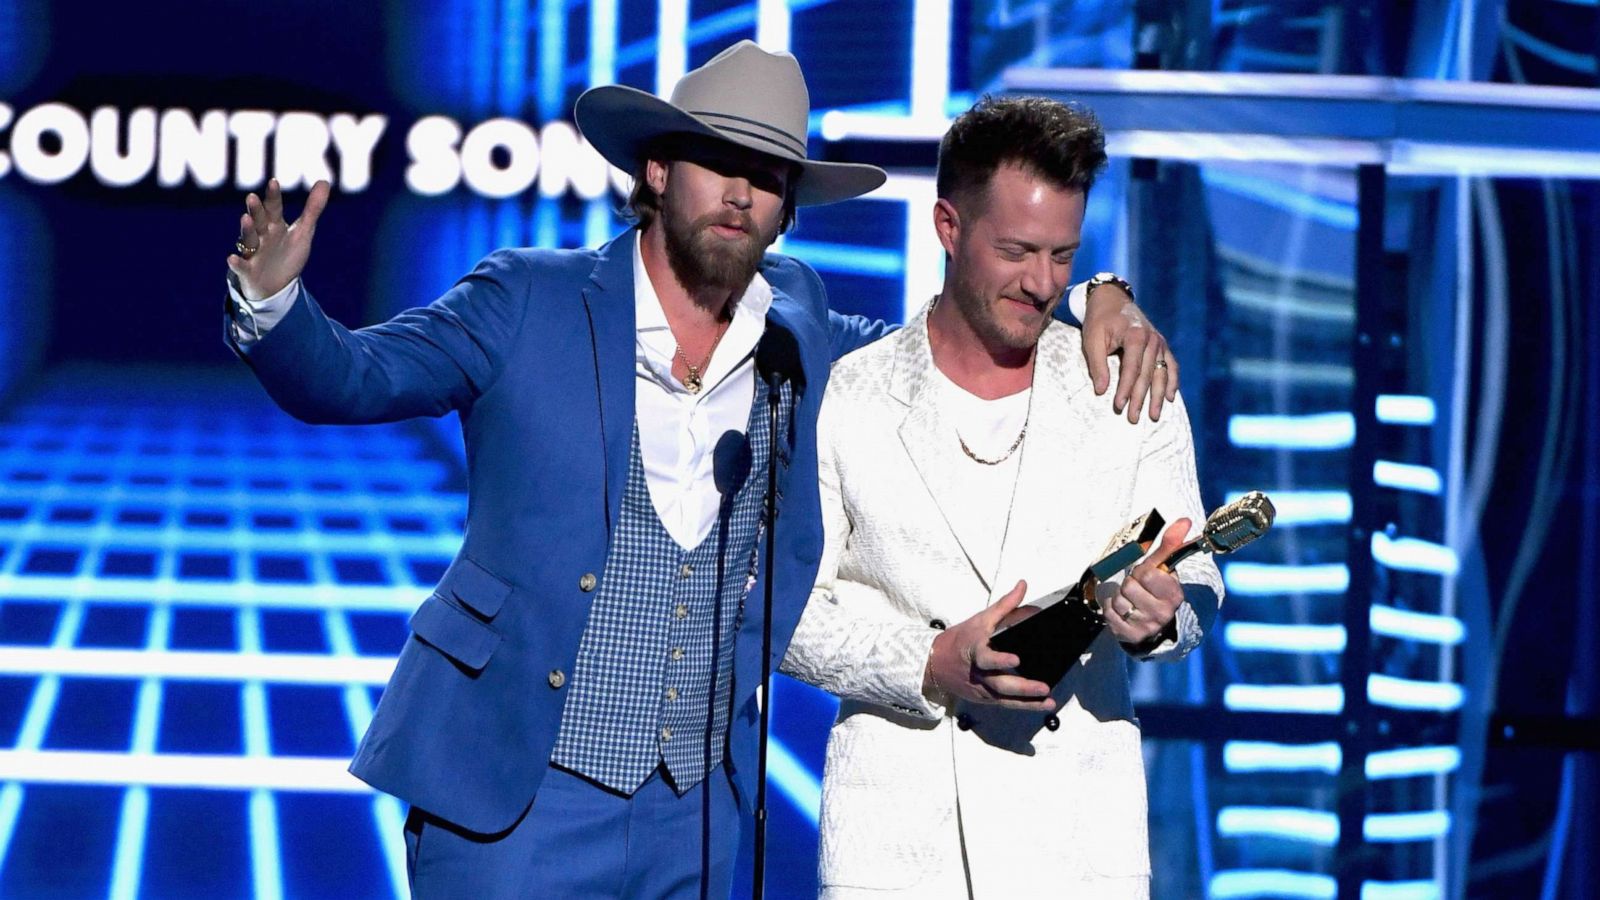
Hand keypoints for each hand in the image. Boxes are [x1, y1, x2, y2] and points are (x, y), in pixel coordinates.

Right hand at [227, 178, 329, 301]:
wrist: (276, 286)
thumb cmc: (288, 254)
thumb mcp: (303, 232)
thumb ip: (312, 208)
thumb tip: (324, 181)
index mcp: (274, 225)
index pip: (274, 208)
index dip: (273, 196)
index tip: (274, 182)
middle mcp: (261, 236)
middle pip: (258, 220)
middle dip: (256, 210)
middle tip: (252, 197)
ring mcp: (253, 252)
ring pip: (249, 239)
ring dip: (247, 229)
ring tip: (245, 219)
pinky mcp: (248, 272)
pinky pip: (241, 267)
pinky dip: (236, 263)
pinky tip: (231, 258)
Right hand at [923, 580, 1055, 710]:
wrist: (936, 663)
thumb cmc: (961, 639)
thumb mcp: (980, 619)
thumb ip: (1005, 604)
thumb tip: (1022, 585)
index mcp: (976, 650)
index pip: (986, 657)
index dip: (999, 660)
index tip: (1016, 660)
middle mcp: (979, 673)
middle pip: (999, 684)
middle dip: (1022, 687)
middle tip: (1043, 687)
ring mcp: (982, 688)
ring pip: (1005, 699)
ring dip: (1028, 701)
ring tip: (1048, 700)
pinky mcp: (985, 699)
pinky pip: (1006, 704)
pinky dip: (1025, 705)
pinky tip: (1043, 705)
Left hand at [1080, 285, 1178, 423]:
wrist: (1111, 299)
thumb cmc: (1098, 320)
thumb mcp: (1092, 340)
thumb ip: (1097, 365)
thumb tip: (1101, 391)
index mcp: (1135, 335)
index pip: (1132, 369)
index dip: (1126, 389)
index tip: (1119, 406)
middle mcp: (1152, 339)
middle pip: (1148, 374)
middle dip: (1141, 398)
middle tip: (1134, 418)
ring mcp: (1159, 342)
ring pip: (1161, 373)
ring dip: (1158, 396)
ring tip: (1153, 415)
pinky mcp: (1162, 345)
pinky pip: (1171, 365)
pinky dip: (1172, 381)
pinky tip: (1171, 398)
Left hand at [1103, 519, 1189, 646]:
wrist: (1156, 623)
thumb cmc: (1158, 589)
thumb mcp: (1165, 568)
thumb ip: (1171, 544)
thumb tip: (1185, 520)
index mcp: (1174, 595)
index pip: (1147, 574)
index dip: (1142, 571)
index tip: (1146, 575)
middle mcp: (1162, 613)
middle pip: (1129, 587)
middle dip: (1129, 583)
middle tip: (1137, 587)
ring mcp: (1146, 626)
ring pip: (1118, 601)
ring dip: (1119, 596)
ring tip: (1130, 599)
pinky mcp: (1130, 636)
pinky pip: (1109, 614)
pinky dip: (1110, 608)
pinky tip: (1121, 609)